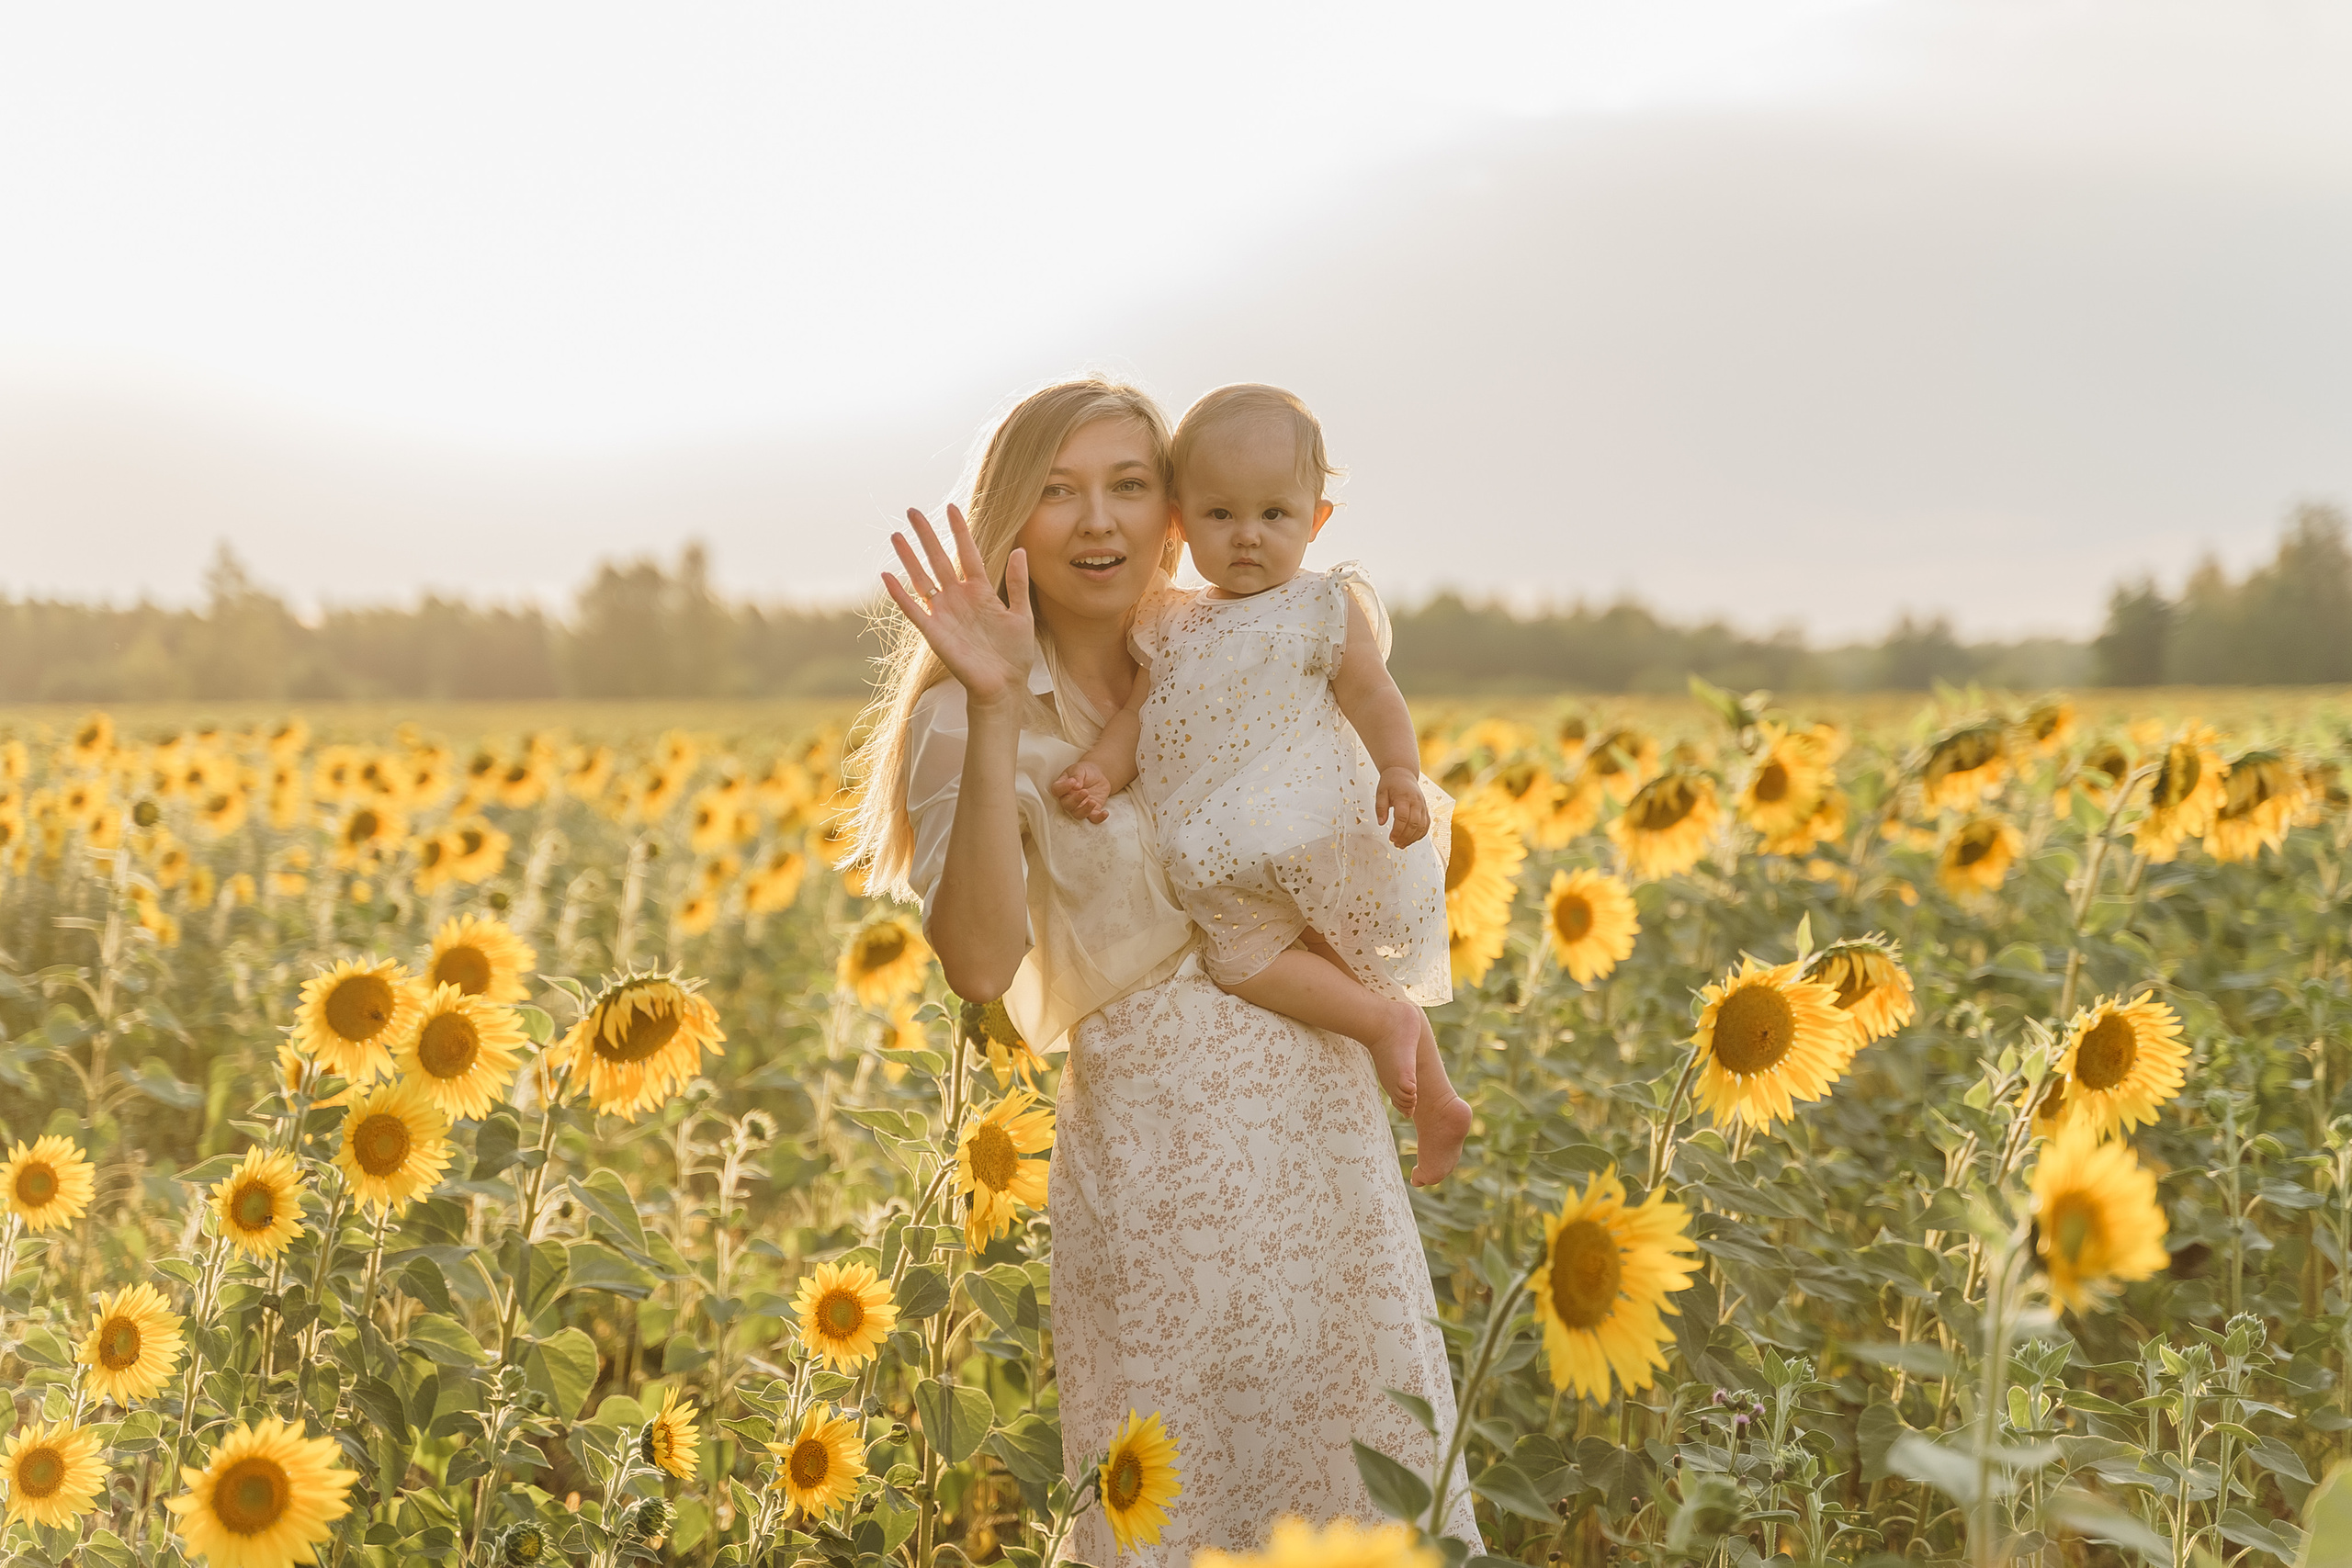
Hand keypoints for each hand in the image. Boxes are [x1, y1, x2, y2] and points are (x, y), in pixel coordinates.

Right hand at [880, 505, 1033, 707]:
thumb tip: (1020, 551)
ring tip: (896, 535)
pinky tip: (888, 576)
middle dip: (926, 536)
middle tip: (912, 511)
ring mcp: (944, 613)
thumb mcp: (1022, 614)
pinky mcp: (934, 631)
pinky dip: (900, 594)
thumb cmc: (1015, 653)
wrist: (1004, 685)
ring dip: (909, 558)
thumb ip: (1017, 584)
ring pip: (922, 578)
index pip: (968, 554)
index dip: (959, 531)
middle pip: (939, 559)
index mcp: (981, 591)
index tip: (952, 508)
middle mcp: (959, 598)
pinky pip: (913, 609)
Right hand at [1052, 763, 1111, 823]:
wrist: (1097, 776)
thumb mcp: (1080, 769)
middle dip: (1075, 800)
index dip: (1063, 788)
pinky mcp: (1092, 811)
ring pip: (1078, 814)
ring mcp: (1080, 806)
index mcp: (1063, 787)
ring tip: (1093, 802)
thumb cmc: (1084, 771)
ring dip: (1085, 810)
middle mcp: (1069, 799)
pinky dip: (1099, 818)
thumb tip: (1076, 785)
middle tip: (1085, 791)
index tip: (1072, 781)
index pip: (1056, 790)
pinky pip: (1093, 818)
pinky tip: (1105, 813)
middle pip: (1067, 805)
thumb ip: (1077, 775)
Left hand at [1377, 767, 1429, 847]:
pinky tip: (1412, 839)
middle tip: (1396, 844)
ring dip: (1412, 838)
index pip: (1403, 817)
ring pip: (1422, 826)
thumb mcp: (1380, 792)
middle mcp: (1416, 802)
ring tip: (1402, 845)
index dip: (1398, 830)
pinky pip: (1426, 824)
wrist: (1403, 773)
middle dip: (1405, 837)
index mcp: (1404, 797)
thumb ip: (1380, 807)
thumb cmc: (1391, 782)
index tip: (1391, 838)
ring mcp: (1422, 806)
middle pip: (1414, 824)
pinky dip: (1420, 834)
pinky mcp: (1425, 809)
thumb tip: (1381, 823)